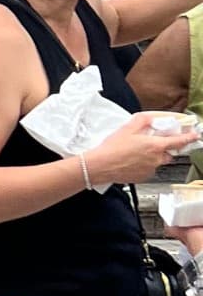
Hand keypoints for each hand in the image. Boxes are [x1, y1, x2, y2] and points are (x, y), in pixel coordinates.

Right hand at [85, 116, 200, 187]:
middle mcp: (156, 159)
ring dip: (152, 157)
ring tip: (136, 153)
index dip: (189, 138)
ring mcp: (150, 169)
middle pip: (168, 153)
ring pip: (158, 161)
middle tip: (151, 143)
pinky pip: (149, 169)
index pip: (179, 141)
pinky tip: (131, 160)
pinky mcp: (143, 177)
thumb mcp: (128, 127)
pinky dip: (144, 165)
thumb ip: (144, 120)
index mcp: (155, 145)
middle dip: (163, 148)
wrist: (101, 165)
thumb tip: (153, 118)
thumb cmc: (112, 148)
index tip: (194, 135)